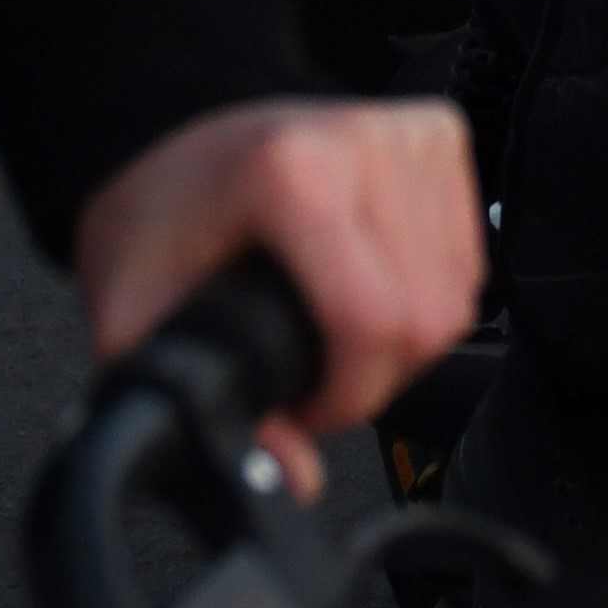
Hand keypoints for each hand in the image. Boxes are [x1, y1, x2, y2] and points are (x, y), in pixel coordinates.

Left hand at [66, 94, 484, 487]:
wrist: (172, 140)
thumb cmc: (155, 219)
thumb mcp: (138, 320)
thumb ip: (201, 403)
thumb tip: (291, 474)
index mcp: (292, 173)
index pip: (374, 320)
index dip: (343, 396)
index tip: (301, 406)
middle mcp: (362, 139)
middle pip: (427, 318)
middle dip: (373, 379)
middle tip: (312, 375)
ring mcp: (408, 132)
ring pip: (458, 296)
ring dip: (403, 343)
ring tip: (333, 332)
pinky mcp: (438, 136)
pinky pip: (468, 260)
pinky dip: (427, 299)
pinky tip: (370, 291)